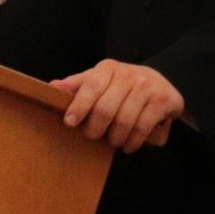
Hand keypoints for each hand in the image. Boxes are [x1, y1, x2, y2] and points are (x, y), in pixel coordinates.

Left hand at [51, 60, 185, 152]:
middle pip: (106, 108)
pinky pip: (143, 127)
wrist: (161, 83)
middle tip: (93, 136)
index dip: (79, 106)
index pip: (90, 86)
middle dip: (96, 128)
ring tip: (113, 142)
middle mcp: (128, 74)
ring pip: (124, 120)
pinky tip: (128, 145)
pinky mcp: (162, 101)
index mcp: (108, 68)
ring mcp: (147, 87)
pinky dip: (133, 141)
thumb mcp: (100, 80)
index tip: (69, 122)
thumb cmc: (122, 86)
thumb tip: (52, 87)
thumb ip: (78, 85)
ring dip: (115, 138)